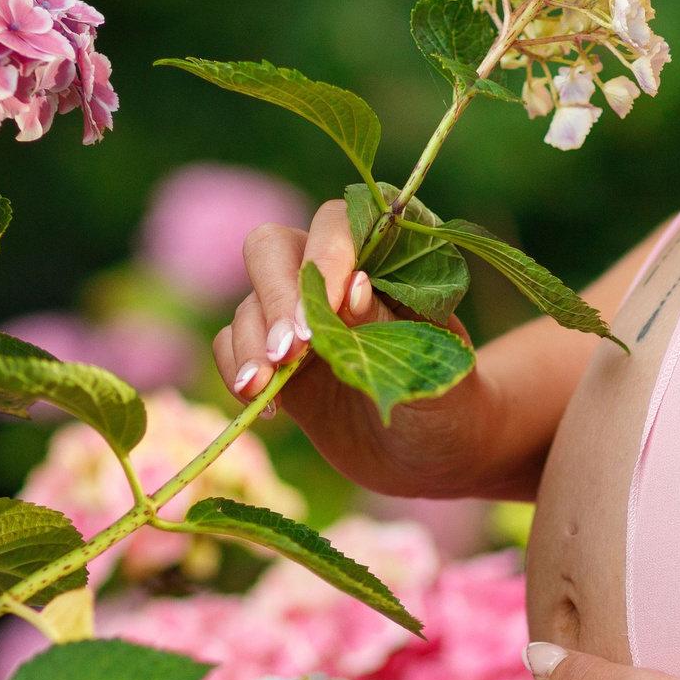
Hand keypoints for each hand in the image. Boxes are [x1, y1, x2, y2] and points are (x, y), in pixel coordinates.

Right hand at [215, 199, 502, 494]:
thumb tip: (350, 286)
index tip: (331, 308)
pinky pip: (231, 344)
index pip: (337, 224)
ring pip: (249, 302)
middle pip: (271, 248)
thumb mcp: (432, 370)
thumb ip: (392, 328)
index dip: (327, 256)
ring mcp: (297, 318)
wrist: (431, 455)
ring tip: (264, 390)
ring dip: (251, 344)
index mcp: (382, 261)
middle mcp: (331, 278)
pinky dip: (236, 369)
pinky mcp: (274, 359)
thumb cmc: (448, 404)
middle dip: (276, 296)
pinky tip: (267, 406)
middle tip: (288, 353)